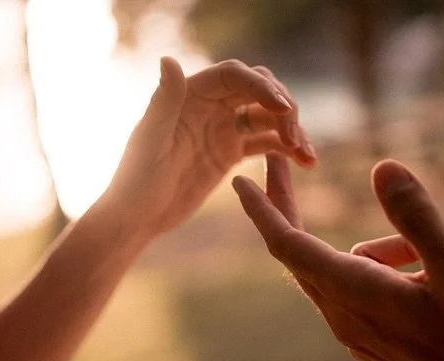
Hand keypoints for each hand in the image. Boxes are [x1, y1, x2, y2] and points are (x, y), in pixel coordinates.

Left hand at [104, 57, 316, 237]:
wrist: (137, 218)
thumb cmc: (135, 181)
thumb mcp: (150, 141)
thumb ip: (164, 101)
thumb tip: (169, 60)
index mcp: (189, 95)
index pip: (234, 76)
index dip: (262, 87)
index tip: (282, 109)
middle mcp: (209, 105)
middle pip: (259, 91)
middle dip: (283, 109)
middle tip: (295, 138)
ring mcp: (222, 128)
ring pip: (268, 118)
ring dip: (292, 131)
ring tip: (307, 157)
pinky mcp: (230, 153)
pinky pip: (266, 143)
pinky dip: (287, 150)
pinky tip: (305, 163)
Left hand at [233, 154, 443, 360]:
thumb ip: (417, 217)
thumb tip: (381, 167)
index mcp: (355, 294)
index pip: (288, 245)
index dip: (263, 209)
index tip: (238, 179)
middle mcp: (343, 316)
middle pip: (300, 253)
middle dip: (292, 209)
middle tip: (289, 164)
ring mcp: (356, 332)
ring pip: (346, 268)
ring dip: (384, 247)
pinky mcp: (372, 340)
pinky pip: (361, 289)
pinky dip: (390, 270)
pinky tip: (440, 278)